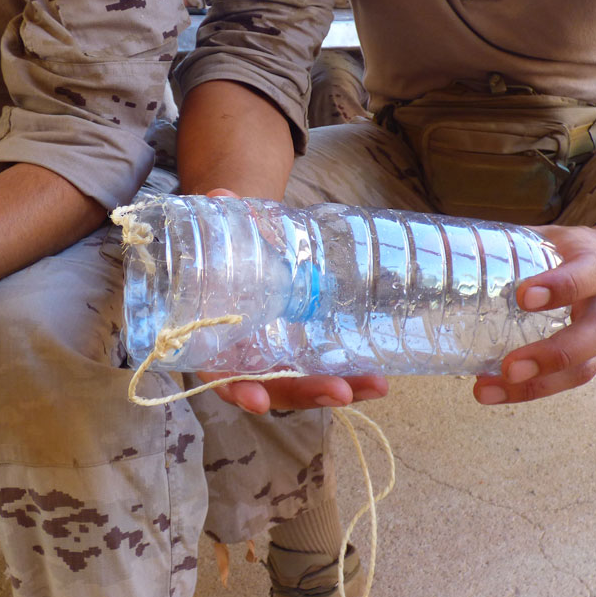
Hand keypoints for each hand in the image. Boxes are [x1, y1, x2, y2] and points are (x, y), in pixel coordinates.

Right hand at [194, 187, 388, 412]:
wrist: (237, 254)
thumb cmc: (222, 255)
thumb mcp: (219, 239)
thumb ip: (219, 221)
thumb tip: (221, 196)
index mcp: (215, 343)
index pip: (222, 376)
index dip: (238, 390)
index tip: (257, 400)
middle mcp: (247, 361)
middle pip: (275, 388)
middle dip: (309, 393)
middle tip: (341, 391)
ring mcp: (278, 359)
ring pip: (307, 384)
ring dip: (342, 389)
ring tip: (377, 385)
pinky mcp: (303, 351)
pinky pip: (325, 369)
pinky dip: (351, 375)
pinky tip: (380, 376)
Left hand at [473, 224, 595, 404]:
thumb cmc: (581, 252)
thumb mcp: (556, 238)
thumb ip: (518, 244)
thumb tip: (463, 248)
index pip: (588, 275)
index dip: (560, 287)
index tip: (522, 296)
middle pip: (595, 334)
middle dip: (551, 355)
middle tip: (508, 367)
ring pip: (583, 369)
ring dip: (536, 386)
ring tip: (488, 390)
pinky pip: (571, 380)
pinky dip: (535, 389)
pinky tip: (498, 391)